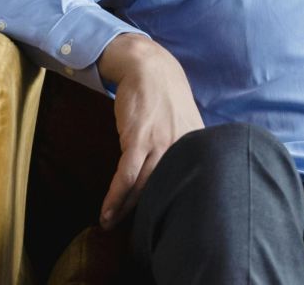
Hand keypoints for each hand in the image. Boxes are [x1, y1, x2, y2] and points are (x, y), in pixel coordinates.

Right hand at [94, 33, 203, 229]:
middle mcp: (182, 148)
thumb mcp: (184, 122)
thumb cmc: (164, 96)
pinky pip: (126, 176)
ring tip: (112, 226)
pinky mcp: (138, 139)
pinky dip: (115, 197)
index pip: (190, 184)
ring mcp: (161, 144)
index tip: (167, 226)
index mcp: (196, 146)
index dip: (178, 207)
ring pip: (144, 187)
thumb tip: (182, 173)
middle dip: (151, 215)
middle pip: (167, 190)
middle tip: (138, 236)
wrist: (147, 66)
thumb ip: (185, 147)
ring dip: (125, 211)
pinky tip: (107, 211)